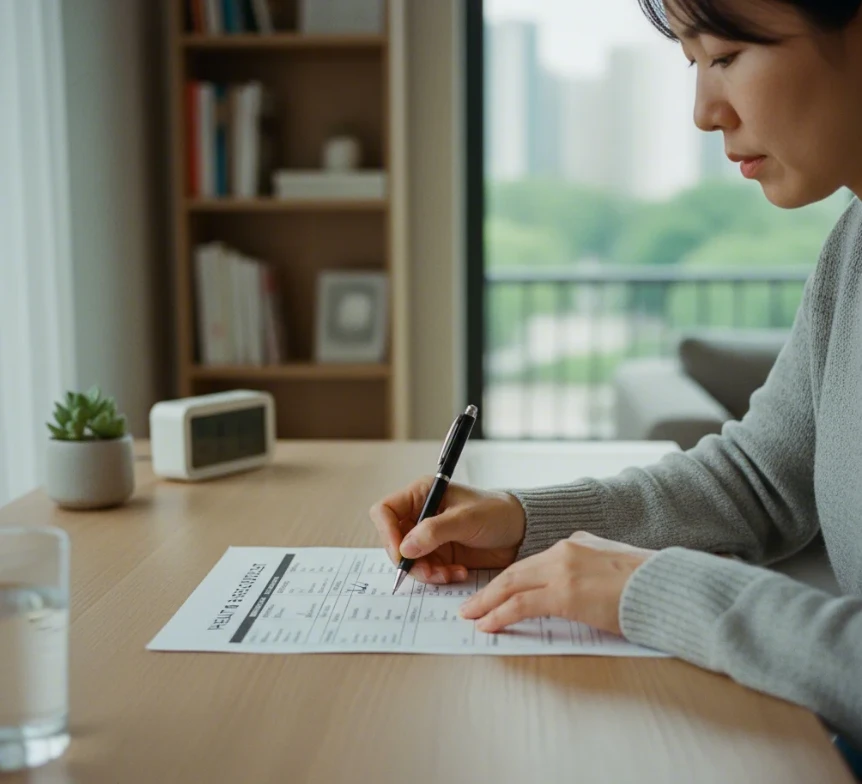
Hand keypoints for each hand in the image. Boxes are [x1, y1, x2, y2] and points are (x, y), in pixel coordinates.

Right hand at [369, 477, 525, 583]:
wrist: (521, 533)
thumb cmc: (497, 513)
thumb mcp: (466, 519)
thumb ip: (434, 531)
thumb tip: (405, 548)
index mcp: (422, 494)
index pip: (385, 511)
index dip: (387, 533)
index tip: (402, 553)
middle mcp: (420, 514)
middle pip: (393, 540)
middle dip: (409, 560)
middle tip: (430, 571)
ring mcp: (428, 537)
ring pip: (408, 560)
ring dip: (426, 572)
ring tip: (449, 574)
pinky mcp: (439, 555)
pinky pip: (426, 571)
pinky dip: (438, 576)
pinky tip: (458, 573)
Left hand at [459, 532, 655, 636]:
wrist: (668, 585)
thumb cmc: (649, 582)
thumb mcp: (614, 563)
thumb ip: (590, 566)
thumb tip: (577, 582)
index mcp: (576, 543)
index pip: (533, 562)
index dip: (510, 578)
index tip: (496, 590)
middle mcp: (565, 550)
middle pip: (516, 570)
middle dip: (490, 588)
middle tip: (470, 603)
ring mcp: (563, 570)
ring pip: (512, 583)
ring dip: (487, 601)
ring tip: (470, 615)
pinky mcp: (565, 593)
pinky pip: (521, 604)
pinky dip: (500, 614)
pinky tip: (488, 624)